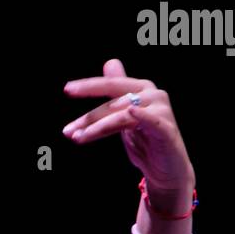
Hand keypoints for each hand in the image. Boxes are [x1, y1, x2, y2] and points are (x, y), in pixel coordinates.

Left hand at [62, 57, 194, 197]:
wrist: (168, 171)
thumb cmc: (146, 142)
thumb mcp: (126, 117)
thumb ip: (117, 94)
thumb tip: (110, 62)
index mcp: (141, 88)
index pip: (111, 84)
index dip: (89, 86)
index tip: (67, 89)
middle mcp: (152, 94)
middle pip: (114, 102)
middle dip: (89, 117)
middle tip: (67, 130)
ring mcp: (161, 110)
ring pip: (123, 116)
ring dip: (98, 128)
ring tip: (78, 139)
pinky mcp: (167, 129)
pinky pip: (151, 121)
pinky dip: (141, 116)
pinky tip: (131, 112)